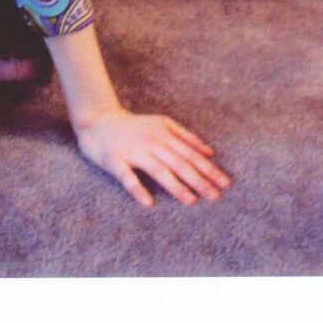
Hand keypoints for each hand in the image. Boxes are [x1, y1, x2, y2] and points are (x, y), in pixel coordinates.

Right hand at [75, 108, 230, 207]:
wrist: (98, 119)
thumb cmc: (134, 126)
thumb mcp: (162, 123)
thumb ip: (185, 136)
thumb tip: (209, 151)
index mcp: (164, 133)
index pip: (191, 154)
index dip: (208, 169)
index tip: (225, 183)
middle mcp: (151, 142)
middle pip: (179, 163)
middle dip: (198, 180)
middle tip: (215, 196)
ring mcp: (133, 151)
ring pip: (158, 170)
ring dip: (175, 186)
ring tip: (191, 201)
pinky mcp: (114, 160)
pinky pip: (127, 177)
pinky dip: (138, 189)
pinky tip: (148, 202)